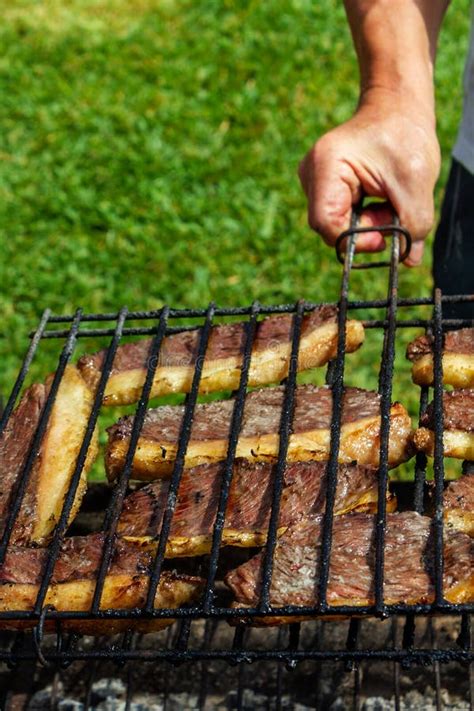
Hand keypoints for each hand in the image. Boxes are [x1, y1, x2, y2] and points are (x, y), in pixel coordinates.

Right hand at [298, 88, 440, 265]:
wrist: (396, 108)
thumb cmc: (403, 135)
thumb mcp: (416, 182)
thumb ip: (412, 224)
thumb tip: (407, 260)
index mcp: (326, 165)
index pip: (326, 223)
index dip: (355, 240)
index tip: (383, 238)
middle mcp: (312, 175)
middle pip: (331, 227)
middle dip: (366, 230)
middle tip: (393, 215)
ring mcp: (315, 182)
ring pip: (339, 224)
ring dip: (369, 223)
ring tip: (390, 201)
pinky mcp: (326, 189)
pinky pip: (343, 217)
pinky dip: (367, 217)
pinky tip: (381, 198)